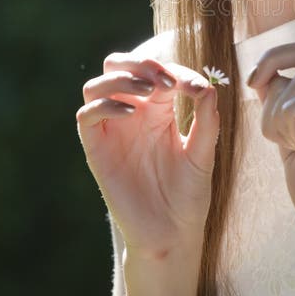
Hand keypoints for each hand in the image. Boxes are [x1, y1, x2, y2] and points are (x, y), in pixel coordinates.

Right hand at [76, 52, 219, 260]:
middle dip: (139, 61)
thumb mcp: (204, 154)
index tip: (196, 87)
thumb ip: (207, 120)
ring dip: (121, 78)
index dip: (175, 71)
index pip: (157, 72)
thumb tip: (208, 87)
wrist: (172, 234)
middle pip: (119, 66)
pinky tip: (131, 112)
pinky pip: (87, 115)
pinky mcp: (97, 149)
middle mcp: (132, 114)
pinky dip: (105, 105)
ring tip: (148, 90)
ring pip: (97, 85)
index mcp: (158, 109)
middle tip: (163, 78)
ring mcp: (112, 130)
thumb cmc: (188, 194)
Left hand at [247, 39, 294, 270]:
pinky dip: (290, 116)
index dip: (274, 60)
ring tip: (286, 142)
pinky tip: (294, 144)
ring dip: (278, 110)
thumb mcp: (290, 146)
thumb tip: (263, 84)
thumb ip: (280, 116)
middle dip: (272, 61)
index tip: (253, 83)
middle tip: (254, 86)